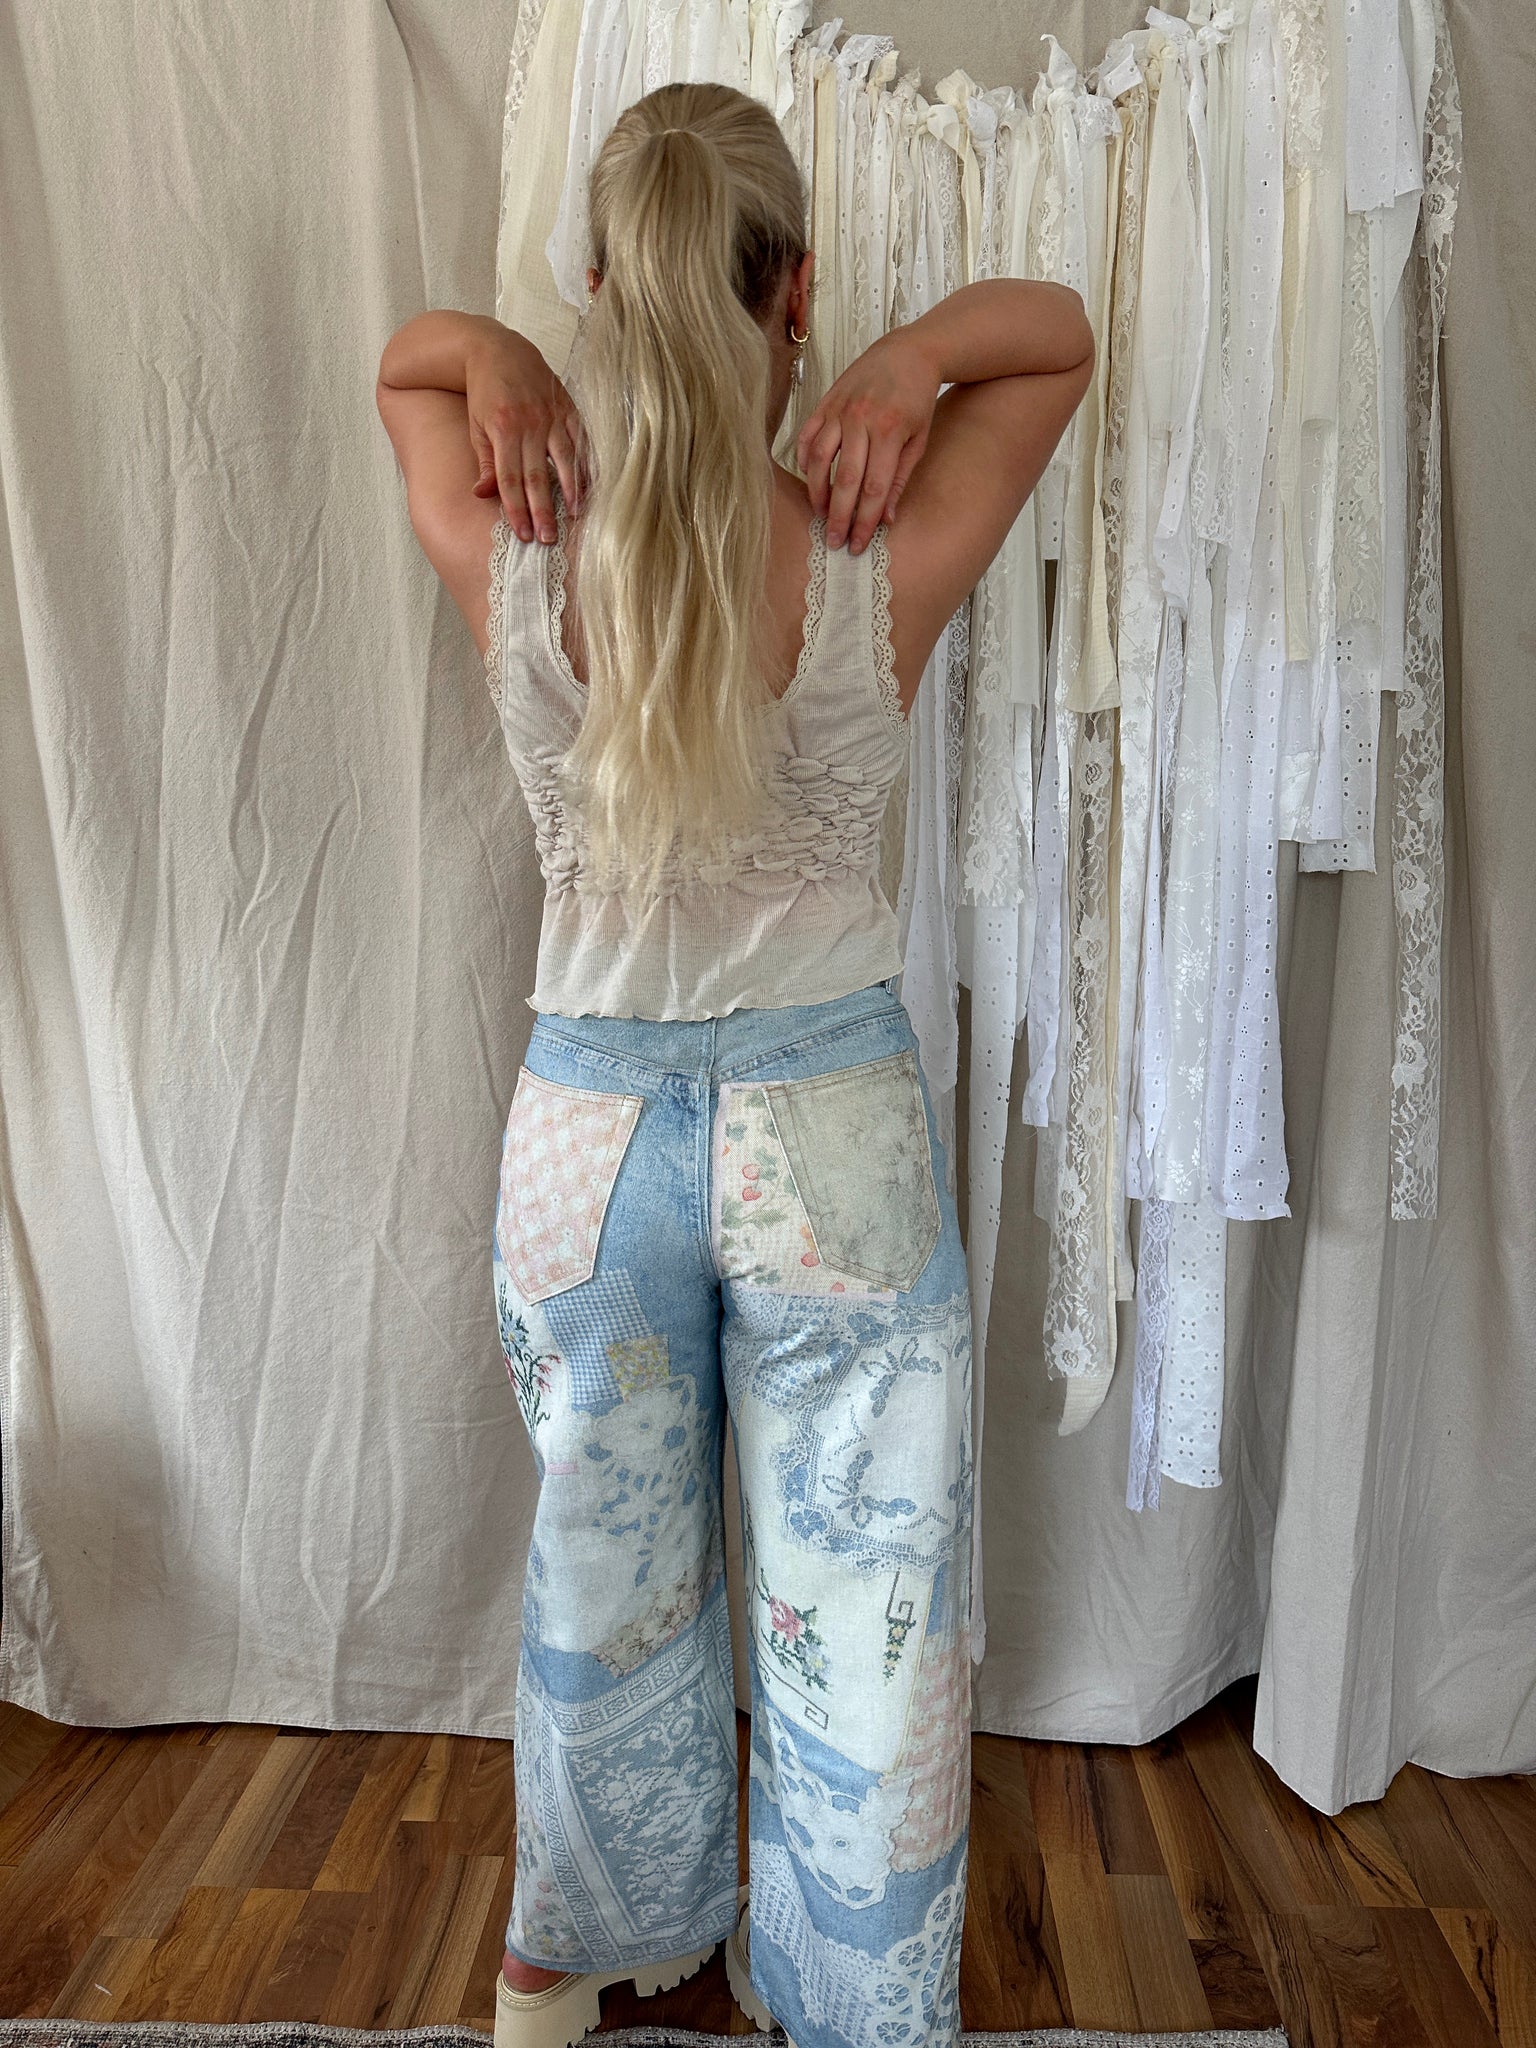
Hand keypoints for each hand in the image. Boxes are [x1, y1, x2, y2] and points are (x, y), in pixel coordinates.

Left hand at [466, 330, 586, 543]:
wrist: (497, 348)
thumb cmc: (484, 393)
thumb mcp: (476, 427)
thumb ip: (484, 462)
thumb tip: (482, 495)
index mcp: (503, 430)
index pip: (510, 479)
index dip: (517, 509)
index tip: (524, 535)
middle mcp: (529, 423)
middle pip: (538, 476)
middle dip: (544, 510)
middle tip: (549, 538)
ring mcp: (551, 414)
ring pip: (565, 459)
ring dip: (571, 490)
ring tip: (578, 516)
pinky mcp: (566, 406)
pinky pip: (581, 437)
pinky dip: (588, 460)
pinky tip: (593, 482)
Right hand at [794, 328, 941, 551]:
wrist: (908, 353)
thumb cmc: (917, 400)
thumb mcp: (918, 441)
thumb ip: (899, 480)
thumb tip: (885, 519)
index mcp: (890, 432)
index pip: (873, 489)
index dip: (864, 521)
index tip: (857, 545)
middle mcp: (862, 420)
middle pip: (845, 479)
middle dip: (838, 515)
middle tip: (834, 541)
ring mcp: (840, 409)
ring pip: (820, 459)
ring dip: (817, 491)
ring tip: (820, 513)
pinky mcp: (826, 401)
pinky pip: (808, 435)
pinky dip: (804, 459)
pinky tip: (809, 477)